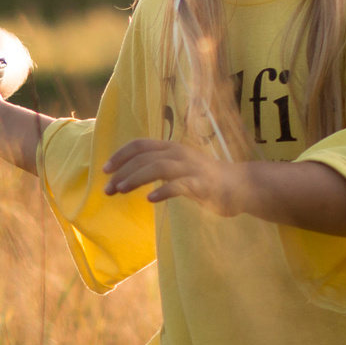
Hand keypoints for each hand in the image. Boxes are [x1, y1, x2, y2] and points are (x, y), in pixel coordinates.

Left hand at [104, 138, 246, 214]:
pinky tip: (150, 199)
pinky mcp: (201, 184)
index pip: (140, 144)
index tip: (105, 170)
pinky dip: (163, 191)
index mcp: (171, 147)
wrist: (241, 185)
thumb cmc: (206, 179)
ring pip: (157, 167)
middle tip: (108, 190)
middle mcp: (179, 153)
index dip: (120, 155)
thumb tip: (130, 174)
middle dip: (122, 172)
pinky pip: (179, 185)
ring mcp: (191, 168)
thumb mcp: (179, 167)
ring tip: (121, 190)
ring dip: (136, 178)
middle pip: (144, 157)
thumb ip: (158, 166)